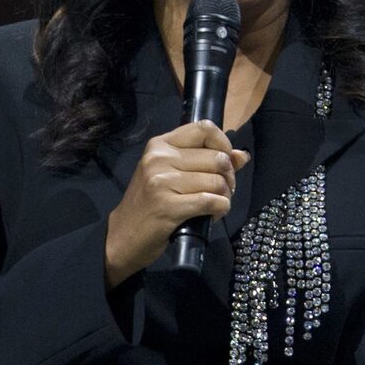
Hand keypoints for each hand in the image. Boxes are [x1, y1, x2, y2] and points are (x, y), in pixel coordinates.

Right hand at [104, 119, 249, 287]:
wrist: (121, 236)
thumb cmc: (149, 204)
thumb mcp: (171, 174)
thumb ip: (205, 161)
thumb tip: (242, 156)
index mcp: (160, 145)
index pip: (205, 128)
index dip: (224, 144)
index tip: (225, 162)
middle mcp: (160, 158)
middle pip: (217, 158)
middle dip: (229, 178)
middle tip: (222, 191)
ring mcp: (162, 182)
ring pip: (217, 182)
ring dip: (224, 197)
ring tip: (214, 206)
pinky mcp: (169, 206)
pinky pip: (211, 202)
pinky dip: (220, 210)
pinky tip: (212, 215)